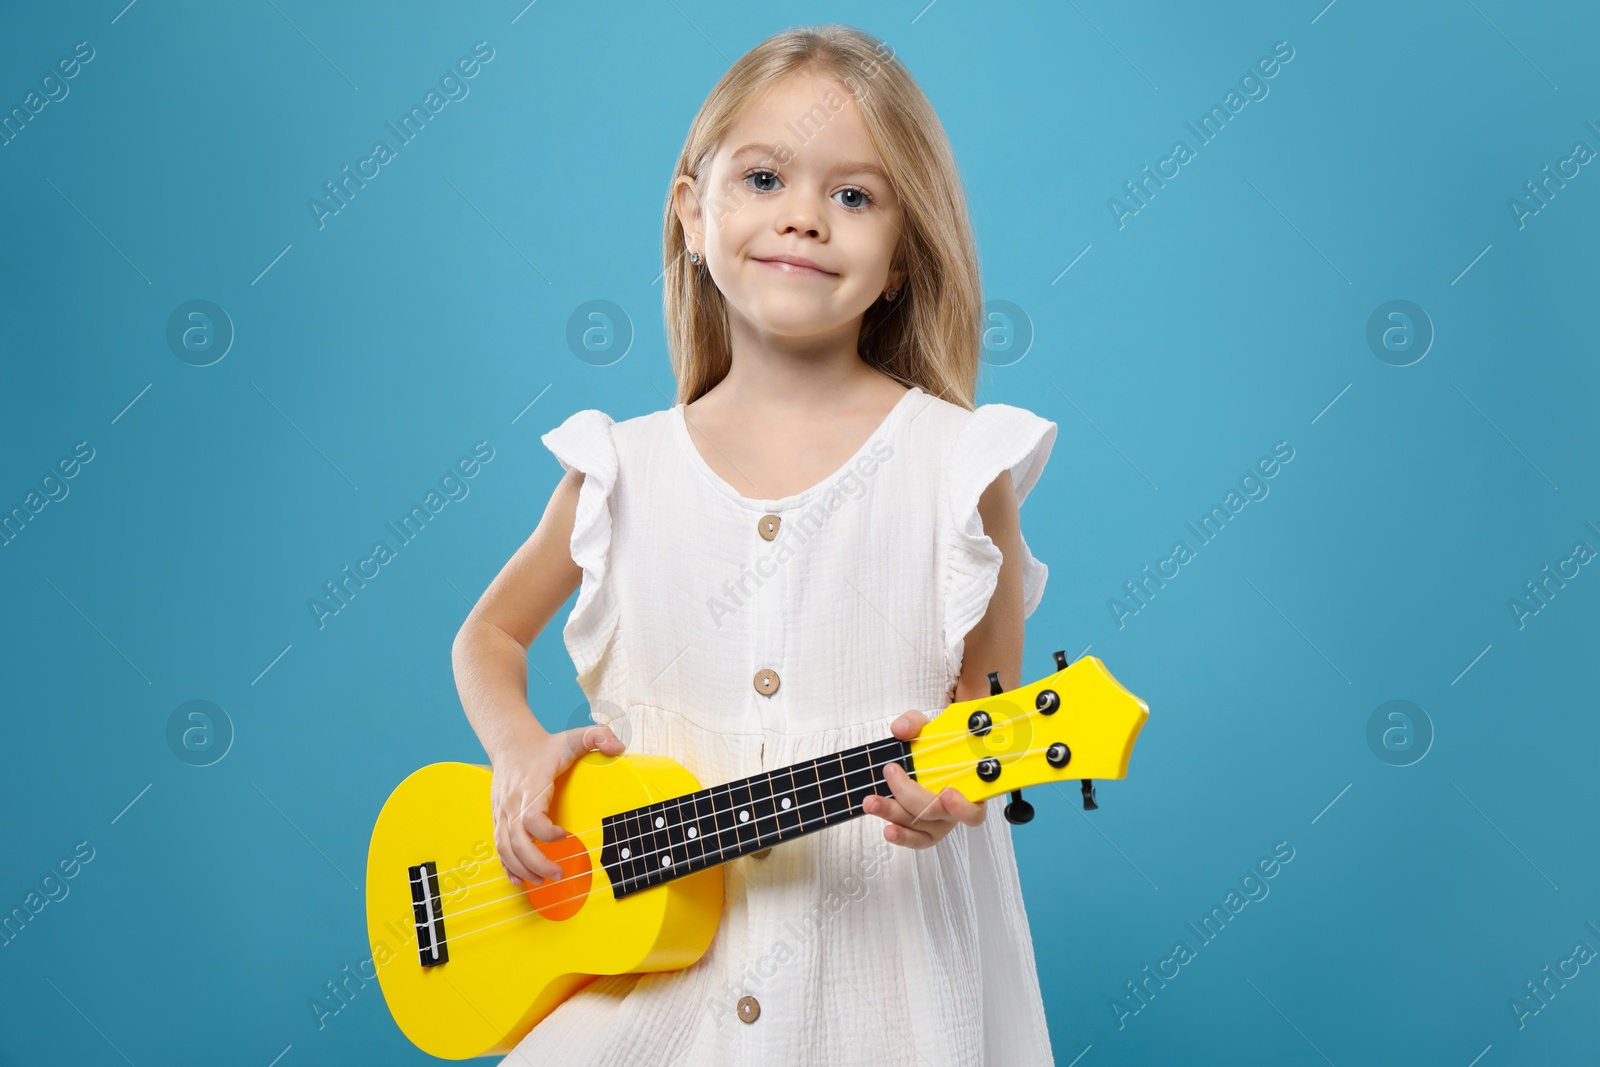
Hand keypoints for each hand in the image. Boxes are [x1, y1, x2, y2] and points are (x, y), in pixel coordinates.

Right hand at [489, 721, 624, 885]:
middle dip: (536, 862)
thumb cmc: (544, 746)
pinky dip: (507, 866)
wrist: (510, 743)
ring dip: (523, 868)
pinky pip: (498, 846)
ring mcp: (502, 811)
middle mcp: (513, 801)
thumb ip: (597, 736)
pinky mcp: (498, 818)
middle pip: (516, 840)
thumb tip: (618, 746)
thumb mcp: (572, 737)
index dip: (546, 833)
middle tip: (559, 874)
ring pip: (505, 847)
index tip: (565, 836)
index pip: (530, 817)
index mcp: (531, 785)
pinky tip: (519, 879)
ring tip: (543, 881)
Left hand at [863, 709, 986, 848]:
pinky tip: (887, 828)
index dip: (963, 805)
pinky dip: (901, 835)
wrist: (928, 758)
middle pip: (939, 813)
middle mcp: (957, 808)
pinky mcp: (925, 830)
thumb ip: (915, 723)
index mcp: (969, 787)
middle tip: (892, 772)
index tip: (947, 792)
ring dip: (894, 814)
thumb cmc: (936, 747)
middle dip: (911, 796)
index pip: (975, 806)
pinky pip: (915, 839)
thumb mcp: (927, 728)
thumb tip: (901, 729)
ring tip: (872, 802)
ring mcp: (941, 821)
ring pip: (922, 827)